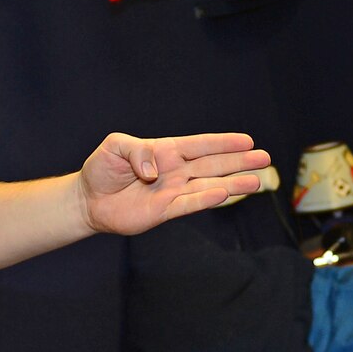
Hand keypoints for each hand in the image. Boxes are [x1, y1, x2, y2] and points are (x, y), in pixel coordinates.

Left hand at [77, 132, 269, 234]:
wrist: (88, 200)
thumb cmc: (102, 169)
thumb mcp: (115, 146)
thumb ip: (138, 151)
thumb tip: (155, 171)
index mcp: (166, 151)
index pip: (200, 145)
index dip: (223, 143)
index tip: (247, 141)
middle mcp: (175, 171)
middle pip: (213, 165)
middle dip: (238, 162)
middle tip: (264, 158)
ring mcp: (172, 191)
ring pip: (209, 186)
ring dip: (232, 184)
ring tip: (256, 181)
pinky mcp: (165, 211)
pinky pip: (190, 204)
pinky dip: (206, 200)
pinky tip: (225, 195)